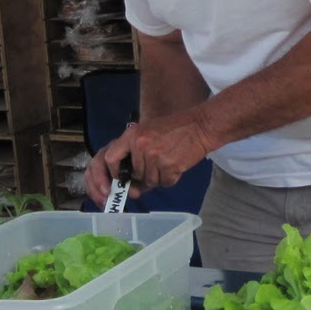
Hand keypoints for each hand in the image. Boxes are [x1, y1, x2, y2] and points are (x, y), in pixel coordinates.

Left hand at [84, 114, 209, 205]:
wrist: (201, 126)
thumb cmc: (175, 129)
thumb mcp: (148, 132)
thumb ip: (135, 153)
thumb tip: (129, 183)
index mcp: (131, 134)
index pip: (109, 158)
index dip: (113, 173)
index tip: (120, 180)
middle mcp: (140, 145)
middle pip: (134, 174)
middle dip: (144, 177)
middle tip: (157, 167)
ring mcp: (155, 156)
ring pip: (149, 181)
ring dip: (159, 178)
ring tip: (169, 162)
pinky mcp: (169, 166)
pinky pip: (165, 183)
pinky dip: (171, 179)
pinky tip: (177, 166)